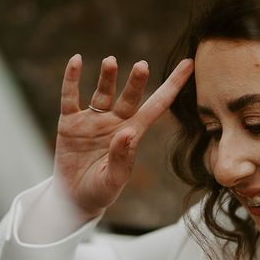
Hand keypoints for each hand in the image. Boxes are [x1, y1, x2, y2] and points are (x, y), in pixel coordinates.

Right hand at [54, 54, 193, 217]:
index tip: (189, 64)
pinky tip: (75, 61)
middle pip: (130, 97)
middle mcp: (115, 121)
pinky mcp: (70, 122)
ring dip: (107, 77)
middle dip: (136, 82)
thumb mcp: (113, 180)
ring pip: (103, 92)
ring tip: (110, 62)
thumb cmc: (100, 191)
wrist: (72, 198)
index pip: (157, 105)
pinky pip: (71, 97)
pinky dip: (72, 79)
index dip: (173, 85)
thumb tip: (126, 133)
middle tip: (142, 66)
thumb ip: (120, 158)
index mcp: (133, 133)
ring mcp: (93, 119)